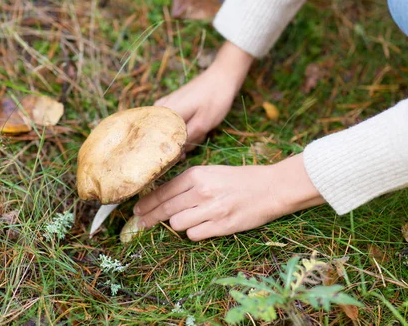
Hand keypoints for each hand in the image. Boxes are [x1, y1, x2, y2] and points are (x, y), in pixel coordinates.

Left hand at [133, 155, 324, 240]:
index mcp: (197, 174)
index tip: (137, 210)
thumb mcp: (213, 172)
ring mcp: (211, 210)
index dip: (147, 203)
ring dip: (178, 224)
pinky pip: (194, 235)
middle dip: (150, 218)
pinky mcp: (221, 226)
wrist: (271, 188)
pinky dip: (195, 233)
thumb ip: (189, 183)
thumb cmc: (241, 179)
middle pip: (165, 210)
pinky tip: (203, 226)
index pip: (162, 191)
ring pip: (177, 224)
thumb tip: (163, 197)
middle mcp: (201, 191)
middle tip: (140, 223)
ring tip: (189, 219)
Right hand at [155, 41, 253, 150]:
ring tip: (200, 130)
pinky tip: (197, 125)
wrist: (222, 76)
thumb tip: (176, 153)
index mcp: (165, 113)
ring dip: (183, 135)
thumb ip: (187, 139)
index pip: (154, 139)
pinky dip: (184, 128)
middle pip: (161, 136)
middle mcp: (160, 108)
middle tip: (195, 141)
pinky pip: (172, 123)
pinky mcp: (171, 103)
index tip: (179, 156)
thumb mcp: (204, 124)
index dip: (166, 151)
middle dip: (177, 143)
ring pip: (168, 130)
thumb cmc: (215, 99)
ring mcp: (164, 104)